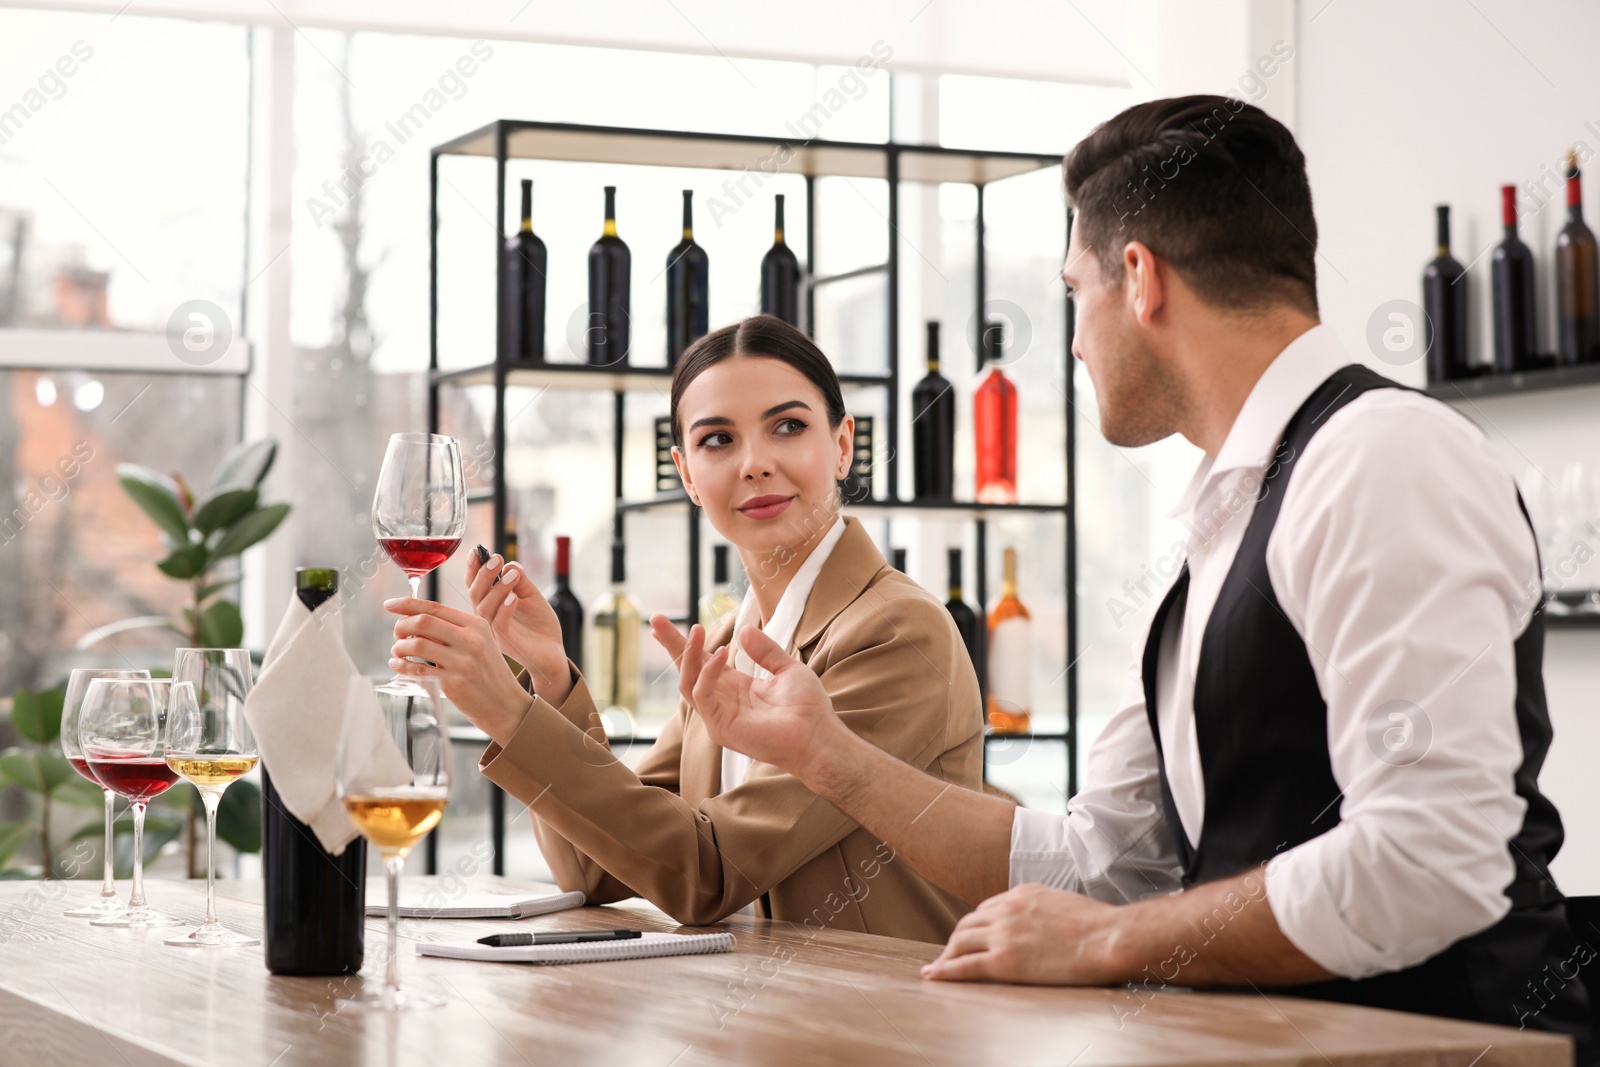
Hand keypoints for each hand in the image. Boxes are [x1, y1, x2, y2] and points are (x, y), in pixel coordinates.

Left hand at [384, 597, 535, 746]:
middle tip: (397, 634)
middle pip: (423, 622)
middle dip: (401, 626)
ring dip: (399, 647)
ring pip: (416, 645)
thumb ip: (455, 629)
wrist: (506, 705)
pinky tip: (398, 665)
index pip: (435, 607)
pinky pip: (417, 670)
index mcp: (476, 625)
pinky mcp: (453, 684)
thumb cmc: (488, 673)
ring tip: (398, 651)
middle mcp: (470, 640)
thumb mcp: (482, 643)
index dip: (408, 604)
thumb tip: (416, 618)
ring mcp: (462, 662)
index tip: (390, 605)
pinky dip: (401, 666)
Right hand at [464, 548, 568, 692]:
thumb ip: (520, 579)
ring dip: (497, 589)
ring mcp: (494, 632)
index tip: (476, 551)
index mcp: (490, 604)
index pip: (474, 585)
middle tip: (497, 558)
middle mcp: (487, 618)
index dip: (473, 569)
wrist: (553, 650)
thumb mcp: (531, 595)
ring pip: (485, 609)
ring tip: (511, 576)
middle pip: (475, 595)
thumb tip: (510, 565)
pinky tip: (515, 598)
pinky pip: (499, 625)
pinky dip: (505, 609)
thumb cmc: (539, 623)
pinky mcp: (507, 643)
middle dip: (483, 575)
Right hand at [648, 615, 845, 779]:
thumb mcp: (787, 669)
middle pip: (687, 671)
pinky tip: (721, 654)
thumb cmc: (807, 709)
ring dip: (689, 655)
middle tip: (657, 620)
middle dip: (673, 645)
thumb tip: (744, 629)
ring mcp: (718, 717)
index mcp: (735, 688)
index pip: (702, 663)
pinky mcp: (720, 727)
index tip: (662, 625)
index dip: (684, 645)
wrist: (818, 736)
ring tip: (698, 630)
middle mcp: (722, 701)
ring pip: (688, 683)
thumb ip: (765, 650)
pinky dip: (707, 673)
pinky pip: (703, 695)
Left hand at [921, 883, 1122, 984]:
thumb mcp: (1063, 903)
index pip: (986, 909)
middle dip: (957, 939)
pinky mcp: (1003, 960)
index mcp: (1021, 894)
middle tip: (952, 953)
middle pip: (967, 923)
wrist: (1108, 938)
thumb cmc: (1098, 925)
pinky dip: (944, 969)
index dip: (976, 925)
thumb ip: (1042, 910)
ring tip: (941, 967)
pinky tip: (933, 975)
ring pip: (960, 941)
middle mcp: (1006, 910)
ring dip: (948, 954)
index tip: (972, 936)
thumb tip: (1042, 922)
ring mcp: (1003, 934)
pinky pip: (964, 965)